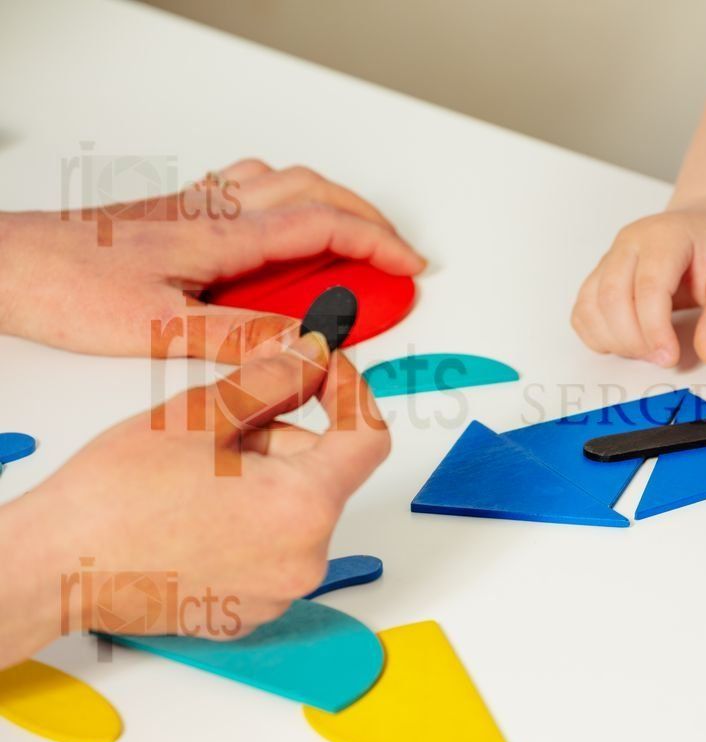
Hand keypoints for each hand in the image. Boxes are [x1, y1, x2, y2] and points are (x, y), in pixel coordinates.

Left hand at [0, 158, 424, 361]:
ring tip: (356, 239)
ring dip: (333, 203)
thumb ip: (239, 335)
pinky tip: (282, 233)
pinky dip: (289, 200)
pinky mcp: (177, 214)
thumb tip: (308, 341)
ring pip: (285, 182)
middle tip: (397, 255)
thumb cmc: (65, 288)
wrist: (5, 264)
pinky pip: (250, 188)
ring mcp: (196, 207)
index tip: (411, 267)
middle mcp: (215, 211)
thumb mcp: (158, 329)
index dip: (378, 245)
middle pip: (317, 190)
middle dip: (369, 219)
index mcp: (222, 236)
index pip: (324, 225)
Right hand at [0, 330, 389, 666]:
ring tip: (194, 480)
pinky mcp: (251, 611)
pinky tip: (192, 516)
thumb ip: (275, 378)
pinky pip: (271, 547)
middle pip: (323, 474)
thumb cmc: (116, 497)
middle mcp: (306, 560)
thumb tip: (314, 357)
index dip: (350, 393)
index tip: (322, 371)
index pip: (369, 438)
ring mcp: (279, 593)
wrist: (57, 567)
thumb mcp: (204, 413)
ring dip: (262, 481)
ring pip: (295, 510)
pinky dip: (247, 521)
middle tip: (216, 433)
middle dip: (281, 440)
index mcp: (305, 507)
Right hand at [571, 198, 705, 366]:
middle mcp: (628, 244)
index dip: (654, 329)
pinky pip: (583, 312)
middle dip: (634, 340)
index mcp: (664, 237)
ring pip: (591, 307)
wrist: (705, 226)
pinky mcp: (600, 277)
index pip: (648, 287)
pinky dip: (597, 335)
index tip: (670, 357)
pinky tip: (626, 342)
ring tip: (648, 350)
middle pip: (612, 298)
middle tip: (664, 358)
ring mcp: (609, 259)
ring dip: (615, 341)